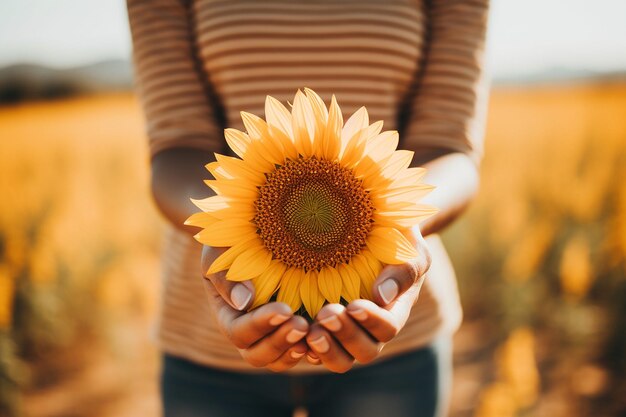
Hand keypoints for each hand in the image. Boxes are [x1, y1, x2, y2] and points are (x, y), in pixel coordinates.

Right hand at [202, 245, 308, 371]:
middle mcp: (249, 333)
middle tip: (302, 325)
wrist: (252, 236)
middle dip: (280, 343)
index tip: (285, 308)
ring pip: (280, 360)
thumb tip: (243, 301)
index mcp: (228, 315)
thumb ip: (225, 275)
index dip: (260, 325)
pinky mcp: (295, 332)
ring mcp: (272, 336)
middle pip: (257, 355)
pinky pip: (303, 354)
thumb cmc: (231, 240)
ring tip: (315, 333)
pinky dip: (314, 351)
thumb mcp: (219, 250)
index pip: (238, 332)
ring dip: (296, 350)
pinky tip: (327, 337)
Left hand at [304, 229, 430, 372]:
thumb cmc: (394, 236)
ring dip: (327, 350)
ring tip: (310, 332)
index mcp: (395, 309)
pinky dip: (306, 351)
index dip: (372, 321)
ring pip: (341, 360)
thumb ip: (403, 269)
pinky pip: (315, 353)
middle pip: (366, 351)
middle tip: (326, 314)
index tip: (354, 304)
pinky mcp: (324, 330)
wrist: (369, 230)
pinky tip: (296, 338)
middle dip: (346, 335)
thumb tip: (382, 296)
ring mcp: (347, 332)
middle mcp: (372, 328)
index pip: (388, 328)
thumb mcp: (407, 246)